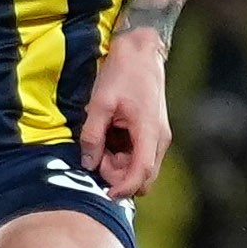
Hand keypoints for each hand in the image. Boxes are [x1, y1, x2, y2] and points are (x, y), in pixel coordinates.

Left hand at [79, 28, 170, 197]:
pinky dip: (122, 155)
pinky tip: (107, 138)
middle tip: (95, 156)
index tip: (106, 194)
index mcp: (149, 132)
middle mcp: (159, 139)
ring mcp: (158, 136)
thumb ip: (92, 135)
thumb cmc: (121, 74)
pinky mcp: (153, 133)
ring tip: (99, 143)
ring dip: (119, 165)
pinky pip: (139, 155)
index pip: (141, 172)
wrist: (142, 53)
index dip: (124, 188)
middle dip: (118, 175)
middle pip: (143, 175)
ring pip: (140, 167)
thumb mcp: (99, 104)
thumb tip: (87, 163)